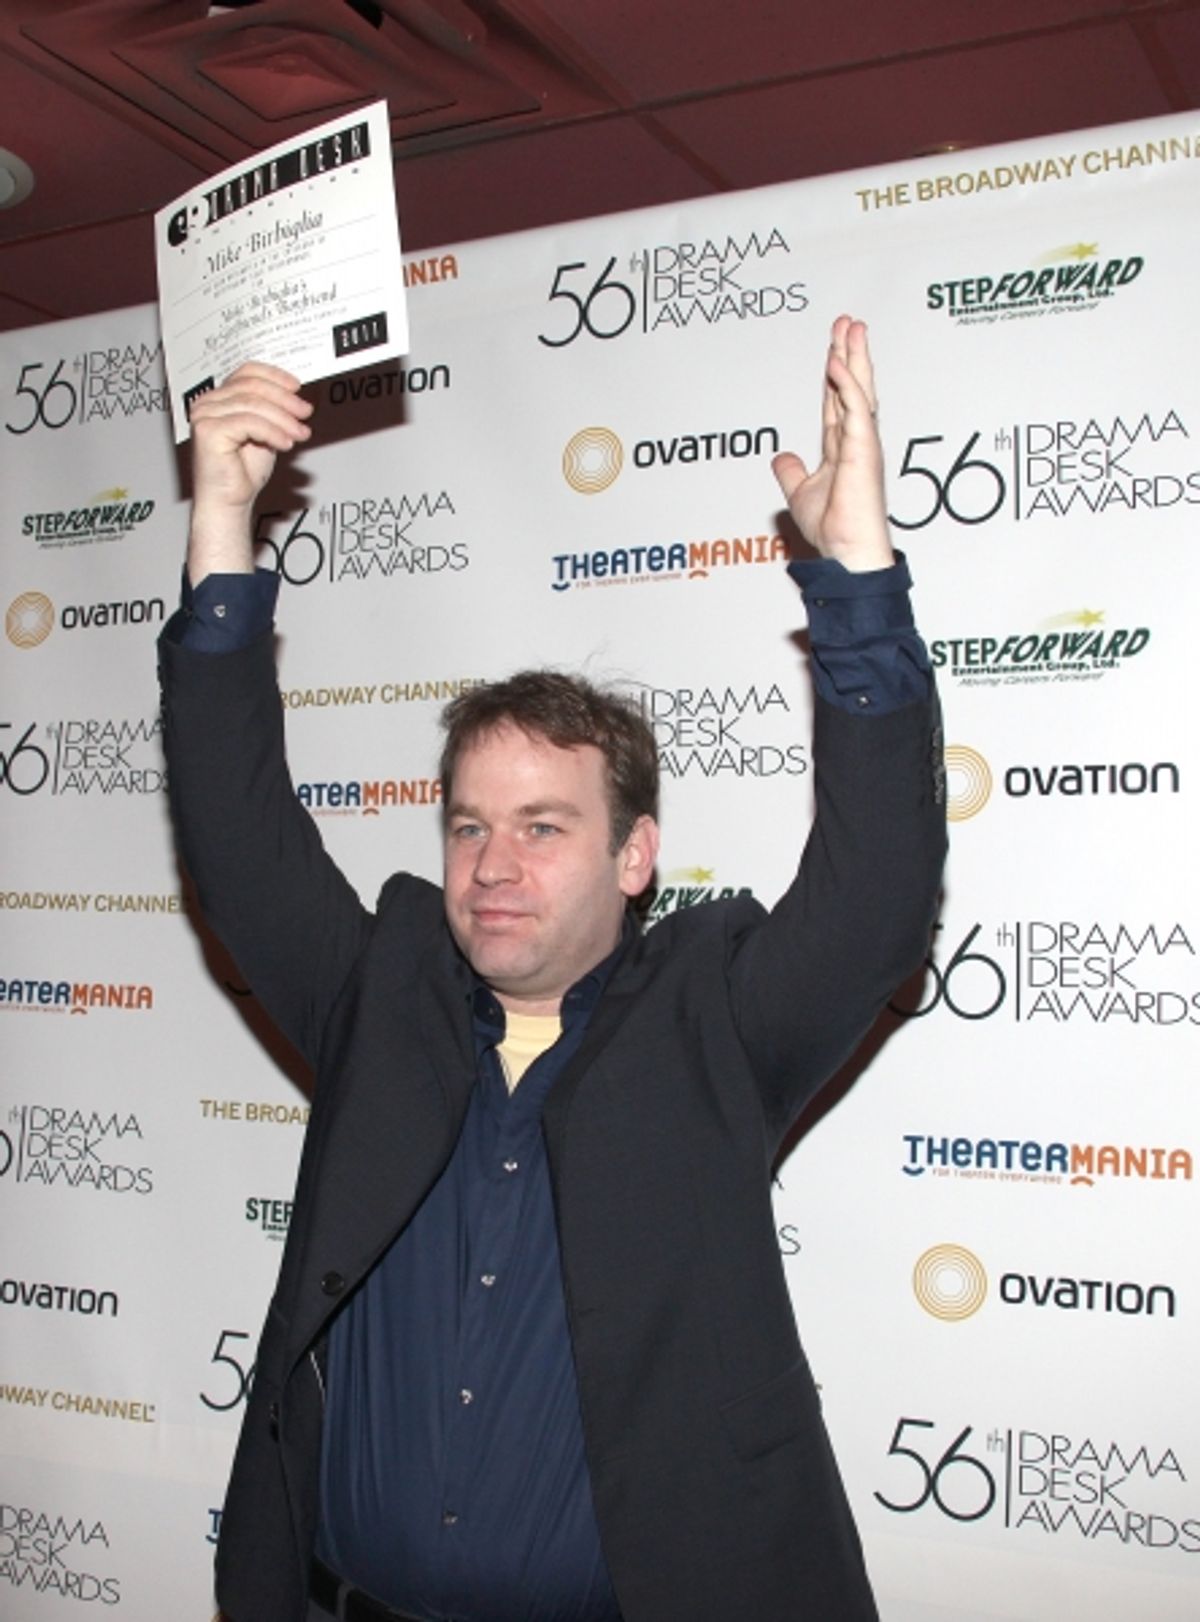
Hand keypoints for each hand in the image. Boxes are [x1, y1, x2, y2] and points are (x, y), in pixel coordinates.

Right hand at [187, 362, 312, 581]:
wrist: (230, 502)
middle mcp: (208, 403)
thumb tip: (298, 396)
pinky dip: (273, 432)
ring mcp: (205, 415)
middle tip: (305, 412)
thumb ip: (275, 412)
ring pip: (254, 405)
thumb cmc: (243, 473)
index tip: (296, 387)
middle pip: (252, 387)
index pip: (247, 372)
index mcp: (219, 398)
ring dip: (283, 419)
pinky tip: (286, 443)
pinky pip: (250, 423)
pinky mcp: (208, 430)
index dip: (274, 376)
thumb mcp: (267, 433)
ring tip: (300, 433)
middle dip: (285, 400)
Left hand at [772, 316, 893, 572]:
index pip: (836, 401)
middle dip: (849, 352)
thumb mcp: (800, 494)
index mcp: (841, 447)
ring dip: (854, 356)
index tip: (833, 346)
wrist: (845, 551)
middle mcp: (855, 440)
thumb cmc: (833, 529)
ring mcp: (862, 442)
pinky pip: (855, 408)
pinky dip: (846, 384)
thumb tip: (781, 457)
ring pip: (858, 389)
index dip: (834, 373)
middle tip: (847, 322)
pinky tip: (835, 362)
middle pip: (851, 386)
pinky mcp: (863, 449)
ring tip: (851, 327)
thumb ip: (792, 473)